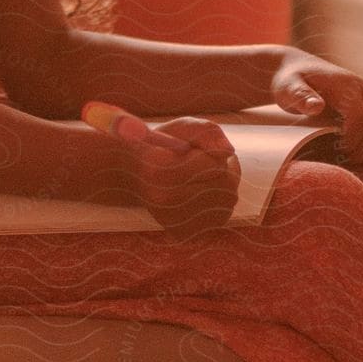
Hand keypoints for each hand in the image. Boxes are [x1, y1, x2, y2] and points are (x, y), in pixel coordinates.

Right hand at [115, 117, 239, 236]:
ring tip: (205, 175)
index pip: (213, 165)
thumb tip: (228, 151)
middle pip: (224, 185)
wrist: (134, 175)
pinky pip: (221, 216)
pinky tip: (203, 192)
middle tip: (206, 161)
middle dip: (223, 169)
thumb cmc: (162, 146)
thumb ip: (206, 132)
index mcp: (159, 171)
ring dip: (225, 185)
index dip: (210, 153)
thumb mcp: (181, 128)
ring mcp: (173, 221)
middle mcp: (164, 200)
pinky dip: (219, 202)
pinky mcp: (181, 233)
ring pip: (227, 201)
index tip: (194, 150)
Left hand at [270, 51, 362, 163]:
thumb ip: (300, 96)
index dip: (352, 142)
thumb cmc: (291, 82)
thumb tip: (316, 106)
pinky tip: (362, 152)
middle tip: (346, 161)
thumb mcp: (287, 88)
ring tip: (352, 158)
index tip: (337, 153)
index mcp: (346, 85)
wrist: (301, 68)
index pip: (360, 119)